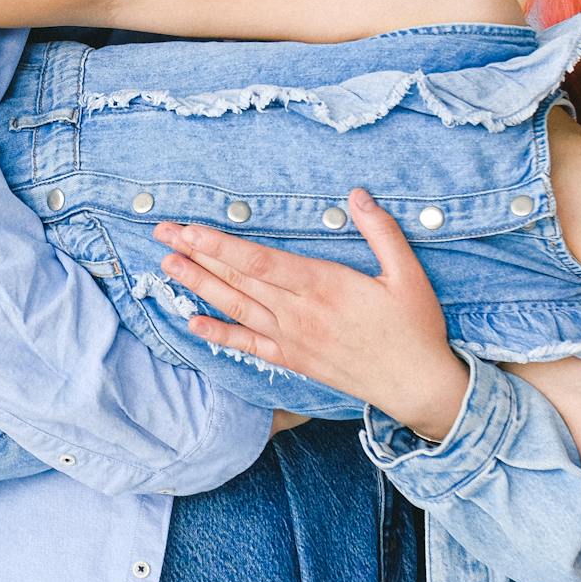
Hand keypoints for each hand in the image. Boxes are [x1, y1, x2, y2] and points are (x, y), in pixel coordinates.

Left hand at [154, 188, 469, 438]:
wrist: (418, 387)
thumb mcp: (408, 274)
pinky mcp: (294, 360)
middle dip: (197, 254)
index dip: (220, 245)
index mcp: (324, 285)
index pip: (260, 261)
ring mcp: (293, 339)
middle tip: (162, 234)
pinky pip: (249, 346)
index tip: (189, 229)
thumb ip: (381, 232)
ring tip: (168, 265)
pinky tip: (192, 323)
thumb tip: (358, 195)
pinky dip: (219, 334)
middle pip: (238, 279)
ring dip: (199, 286)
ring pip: (236, 308)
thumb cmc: (415, 328)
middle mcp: (299, 313)